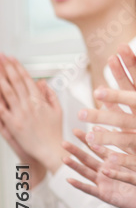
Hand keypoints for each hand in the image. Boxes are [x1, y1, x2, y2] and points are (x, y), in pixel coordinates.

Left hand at [0, 54, 62, 173]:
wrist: (50, 150)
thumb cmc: (54, 133)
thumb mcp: (57, 110)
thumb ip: (50, 94)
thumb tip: (41, 83)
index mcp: (39, 100)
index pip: (26, 78)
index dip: (18, 67)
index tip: (12, 58)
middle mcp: (29, 104)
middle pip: (15, 81)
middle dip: (7, 67)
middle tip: (1, 57)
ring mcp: (20, 114)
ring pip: (7, 91)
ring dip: (1, 78)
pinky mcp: (12, 124)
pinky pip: (1, 109)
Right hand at [63, 131, 135, 207]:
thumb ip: (130, 145)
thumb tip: (126, 127)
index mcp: (112, 160)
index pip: (97, 147)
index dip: (86, 139)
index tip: (76, 130)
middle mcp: (105, 171)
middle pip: (87, 158)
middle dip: (76, 150)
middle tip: (64, 142)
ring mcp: (103, 182)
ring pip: (86, 172)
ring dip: (75, 166)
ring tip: (64, 158)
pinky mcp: (104, 194)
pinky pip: (90, 190)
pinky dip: (80, 185)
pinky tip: (70, 180)